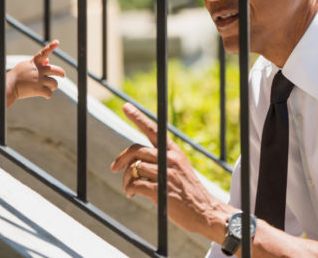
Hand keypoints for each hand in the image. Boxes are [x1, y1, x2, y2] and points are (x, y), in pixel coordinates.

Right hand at [9, 40, 65, 101]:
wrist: (9, 86)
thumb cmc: (17, 75)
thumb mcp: (26, 66)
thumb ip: (38, 63)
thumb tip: (49, 60)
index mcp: (34, 63)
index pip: (44, 53)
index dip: (51, 47)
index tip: (57, 42)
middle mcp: (38, 70)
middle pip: (56, 70)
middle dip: (61, 73)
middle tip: (62, 75)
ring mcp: (39, 80)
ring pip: (54, 83)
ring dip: (53, 86)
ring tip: (50, 87)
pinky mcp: (38, 89)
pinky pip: (49, 93)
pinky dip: (48, 95)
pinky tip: (45, 95)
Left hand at [110, 103, 229, 236]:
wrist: (204, 211)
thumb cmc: (187, 190)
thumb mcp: (178, 167)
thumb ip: (160, 159)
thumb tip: (133, 160)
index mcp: (173, 151)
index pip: (153, 129)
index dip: (138, 118)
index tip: (126, 106)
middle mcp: (169, 159)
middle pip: (136, 150)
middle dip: (121, 159)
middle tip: (114, 168)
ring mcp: (165, 174)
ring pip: (133, 169)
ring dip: (126, 180)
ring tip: (129, 188)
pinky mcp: (160, 190)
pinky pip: (135, 184)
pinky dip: (130, 189)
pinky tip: (132, 194)